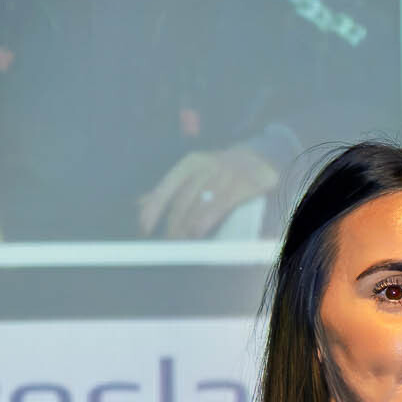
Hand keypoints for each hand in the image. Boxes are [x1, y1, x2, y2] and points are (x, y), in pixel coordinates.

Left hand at [136, 145, 277, 238]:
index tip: (145, 229)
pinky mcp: (243, 185)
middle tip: (167, 243)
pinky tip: (197, 232)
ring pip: (199, 204)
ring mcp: (225, 175)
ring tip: (180, 243)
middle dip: (172, 224)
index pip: (165, 188)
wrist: (260, 158)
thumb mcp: (195, 173)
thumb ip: (171, 189)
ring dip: (187, 227)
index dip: (153, 210)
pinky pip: (219, 205)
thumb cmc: (222, 171)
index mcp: (189, 164)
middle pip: (182, 200)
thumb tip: (141, 204)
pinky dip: (206, 220)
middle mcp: (205, 166)